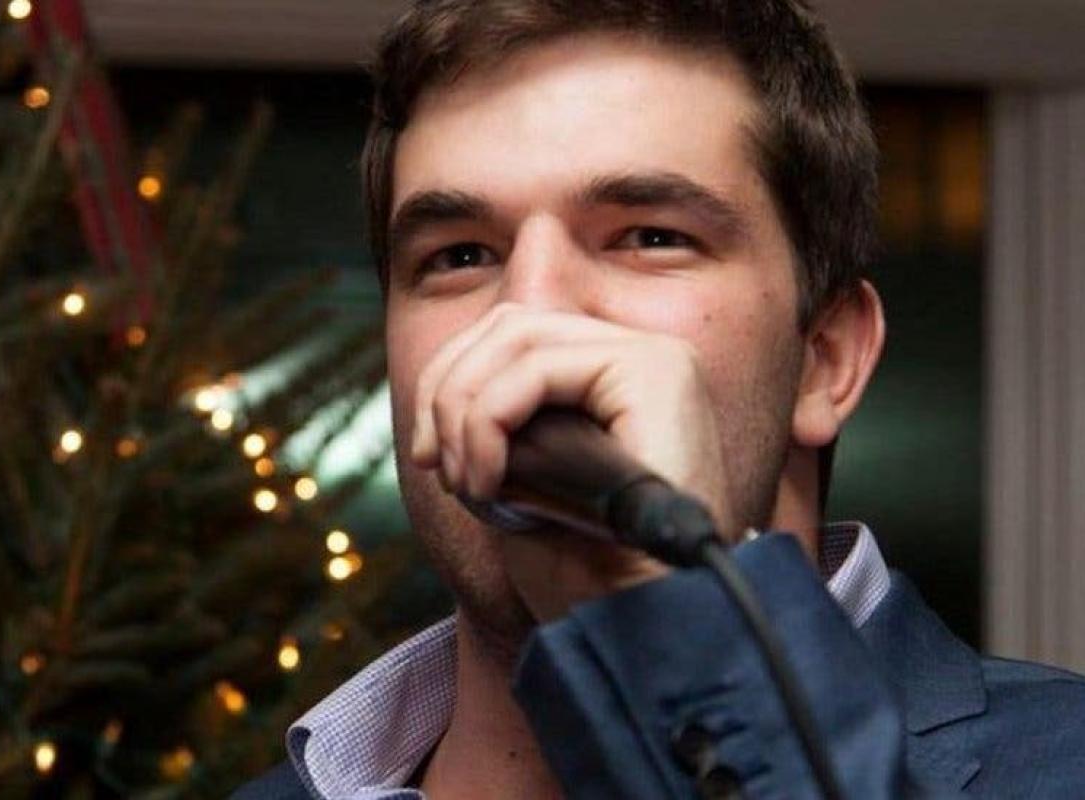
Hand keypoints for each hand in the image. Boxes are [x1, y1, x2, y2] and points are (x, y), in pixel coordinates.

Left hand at [409, 303, 735, 620]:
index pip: (515, 335)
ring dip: (466, 411)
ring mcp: (655, 357)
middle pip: (511, 324)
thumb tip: (441, 399)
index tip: (429, 455)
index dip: (451, 382)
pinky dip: (490, 422)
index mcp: (617, 377)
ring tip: (470, 483)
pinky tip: (491, 483)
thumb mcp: (529, 486)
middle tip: (439, 466)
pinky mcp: (654, 372)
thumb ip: (503, 430)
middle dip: (448, 390)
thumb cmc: (592, 577)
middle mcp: (644, 354)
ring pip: (517, 336)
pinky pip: (537, 368)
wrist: (644, 627)